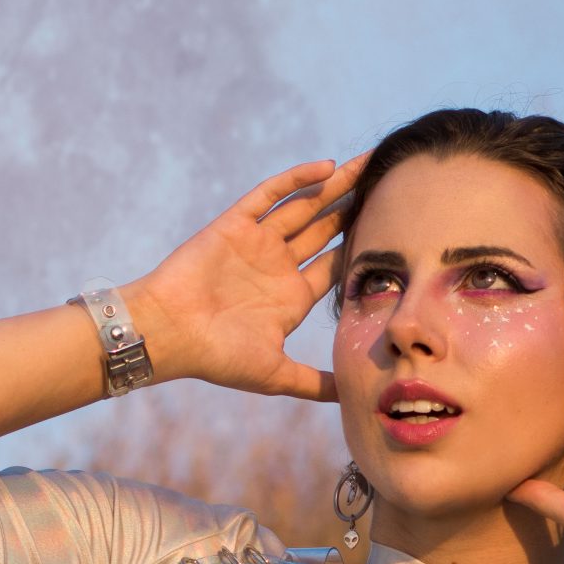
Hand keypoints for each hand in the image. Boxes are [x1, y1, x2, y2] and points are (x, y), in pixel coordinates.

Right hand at [124, 154, 367, 402]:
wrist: (166, 333)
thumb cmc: (217, 358)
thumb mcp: (276, 375)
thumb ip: (315, 384)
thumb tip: (353, 399)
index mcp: (290, 298)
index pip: (336, 266)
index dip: (363, 247)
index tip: (396, 231)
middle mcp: (276, 266)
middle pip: (326, 229)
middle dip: (355, 207)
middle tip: (388, 182)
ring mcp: (256, 243)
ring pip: (304, 206)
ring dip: (334, 187)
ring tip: (367, 163)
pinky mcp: (234, 224)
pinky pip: (270, 194)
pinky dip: (296, 179)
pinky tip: (327, 168)